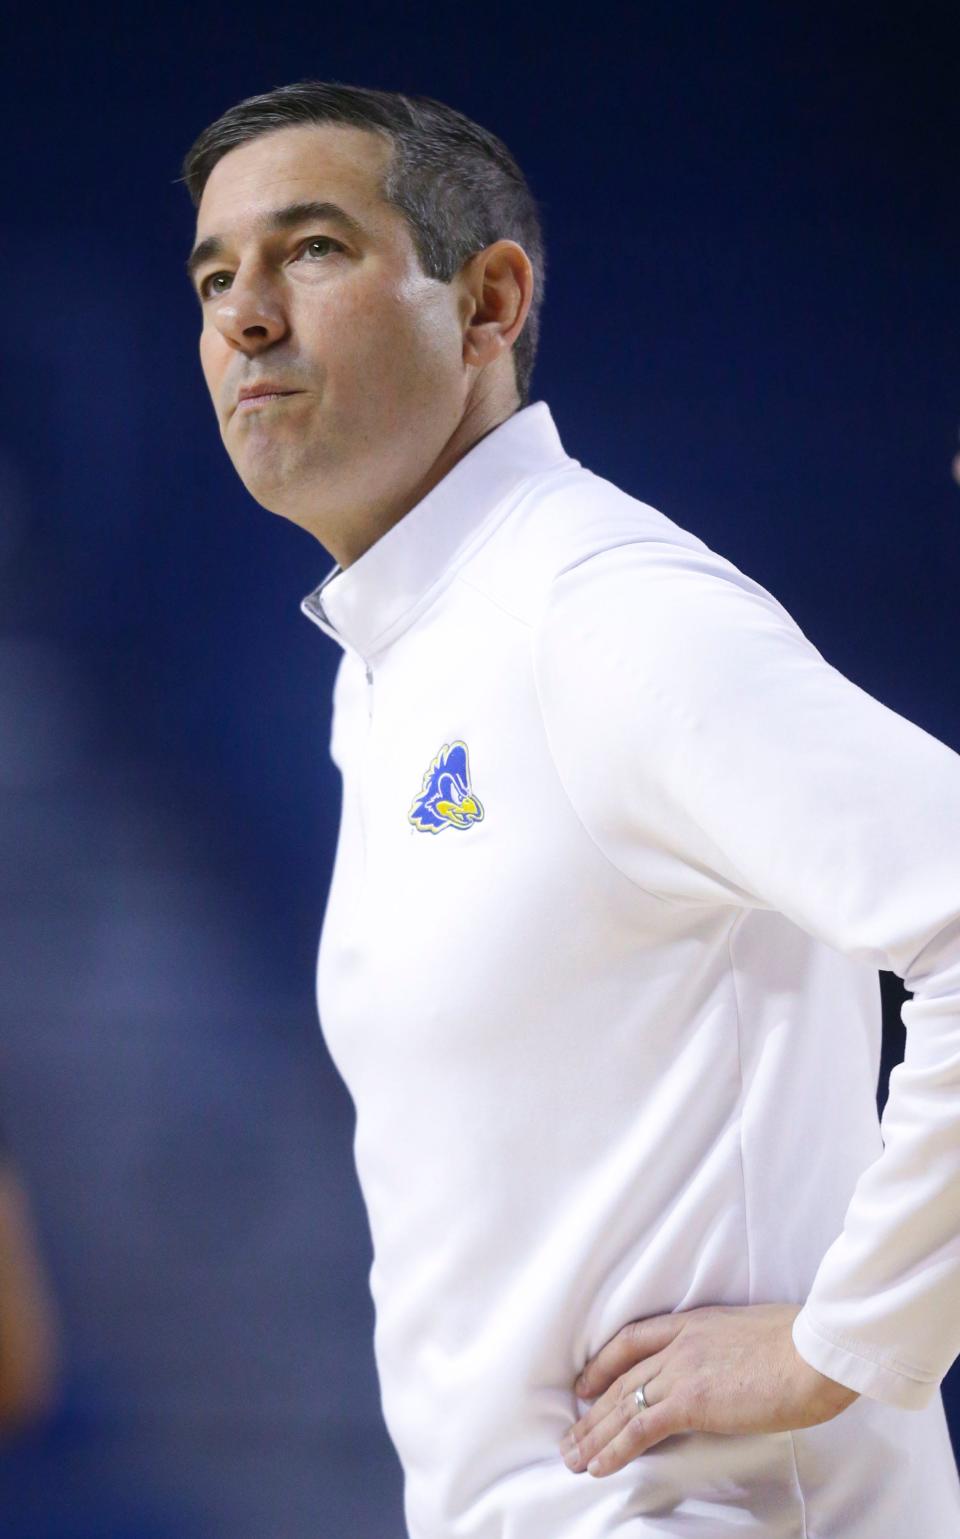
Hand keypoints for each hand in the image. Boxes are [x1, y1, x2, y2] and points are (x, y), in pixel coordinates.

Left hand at [559, 1302, 859, 1477]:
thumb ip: (732, 1351)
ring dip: (594, 1435)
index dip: (604, 1362)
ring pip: (623, 1405)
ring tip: (572, 1458)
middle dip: (592, 1410)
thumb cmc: (804, 1345)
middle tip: (570, 1435)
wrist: (815, 1349)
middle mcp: (680, 1343)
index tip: (586, 1382)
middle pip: (622, 1377)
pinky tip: (598, 1467)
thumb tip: (735, 1370)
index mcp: (695, 1323)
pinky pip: (641, 1429)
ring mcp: (682, 1371)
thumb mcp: (757, 1335)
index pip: (634, 1339)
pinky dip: (615, 1450)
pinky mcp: (691, 1401)